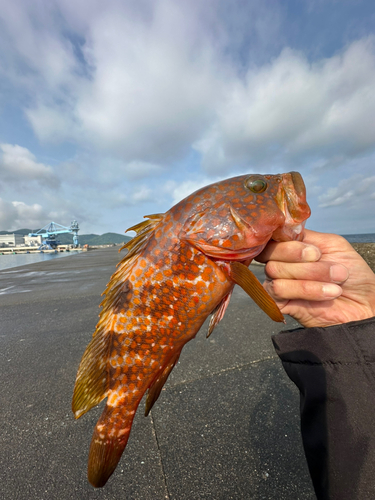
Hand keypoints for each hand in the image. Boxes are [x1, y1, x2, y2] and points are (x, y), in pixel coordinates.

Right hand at [255, 229, 374, 327]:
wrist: (365, 304)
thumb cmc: (352, 275)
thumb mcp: (333, 244)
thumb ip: (306, 236)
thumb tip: (284, 231)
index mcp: (291, 247)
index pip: (272, 237)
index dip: (287, 241)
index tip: (313, 251)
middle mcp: (281, 263)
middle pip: (271, 253)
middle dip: (300, 257)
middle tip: (323, 262)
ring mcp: (279, 283)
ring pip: (275, 270)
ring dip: (309, 274)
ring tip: (335, 281)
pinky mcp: (280, 303)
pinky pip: (278, 290)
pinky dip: (306, 289)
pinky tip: (327, 293)